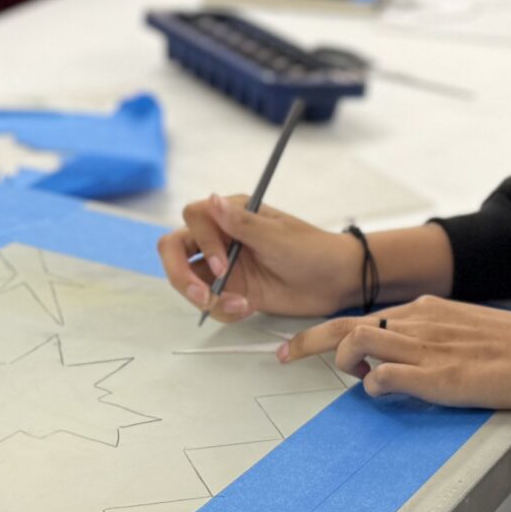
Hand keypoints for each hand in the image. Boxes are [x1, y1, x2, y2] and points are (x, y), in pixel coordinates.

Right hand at [156, 194, 362, 321]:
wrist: (336, 282)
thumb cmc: (313, 251)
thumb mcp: (277, 237)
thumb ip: (241, 223)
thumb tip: (211, 200)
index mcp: (231, 213)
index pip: (194, 218)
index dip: (202, 243)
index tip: (224, 265)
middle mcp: (221, 237)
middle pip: (174, 250)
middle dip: (181, 276)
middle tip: (202, 297)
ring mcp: (223, 266)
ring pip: (187, 280)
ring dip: (206, 299)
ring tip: (239, 307)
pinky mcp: (231, 290)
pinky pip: (209, 303)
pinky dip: (222, 311)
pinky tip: (247, 309)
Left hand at [282, 297, 510, 407]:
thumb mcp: (467, 331)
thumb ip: (431, 339)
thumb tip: (398, 359)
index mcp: (428, 309)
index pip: (364, 314)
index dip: (328, 330)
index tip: (302, 343)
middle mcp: (421, 320)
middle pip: (347, 324)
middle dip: (311, 341)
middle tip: (287, 355)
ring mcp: (427, 346)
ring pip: (358, 342)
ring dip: (345, 363)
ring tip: (356, 379)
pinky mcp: (437, 375)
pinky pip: (383, 378)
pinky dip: (374, 387)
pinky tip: (386, 393)